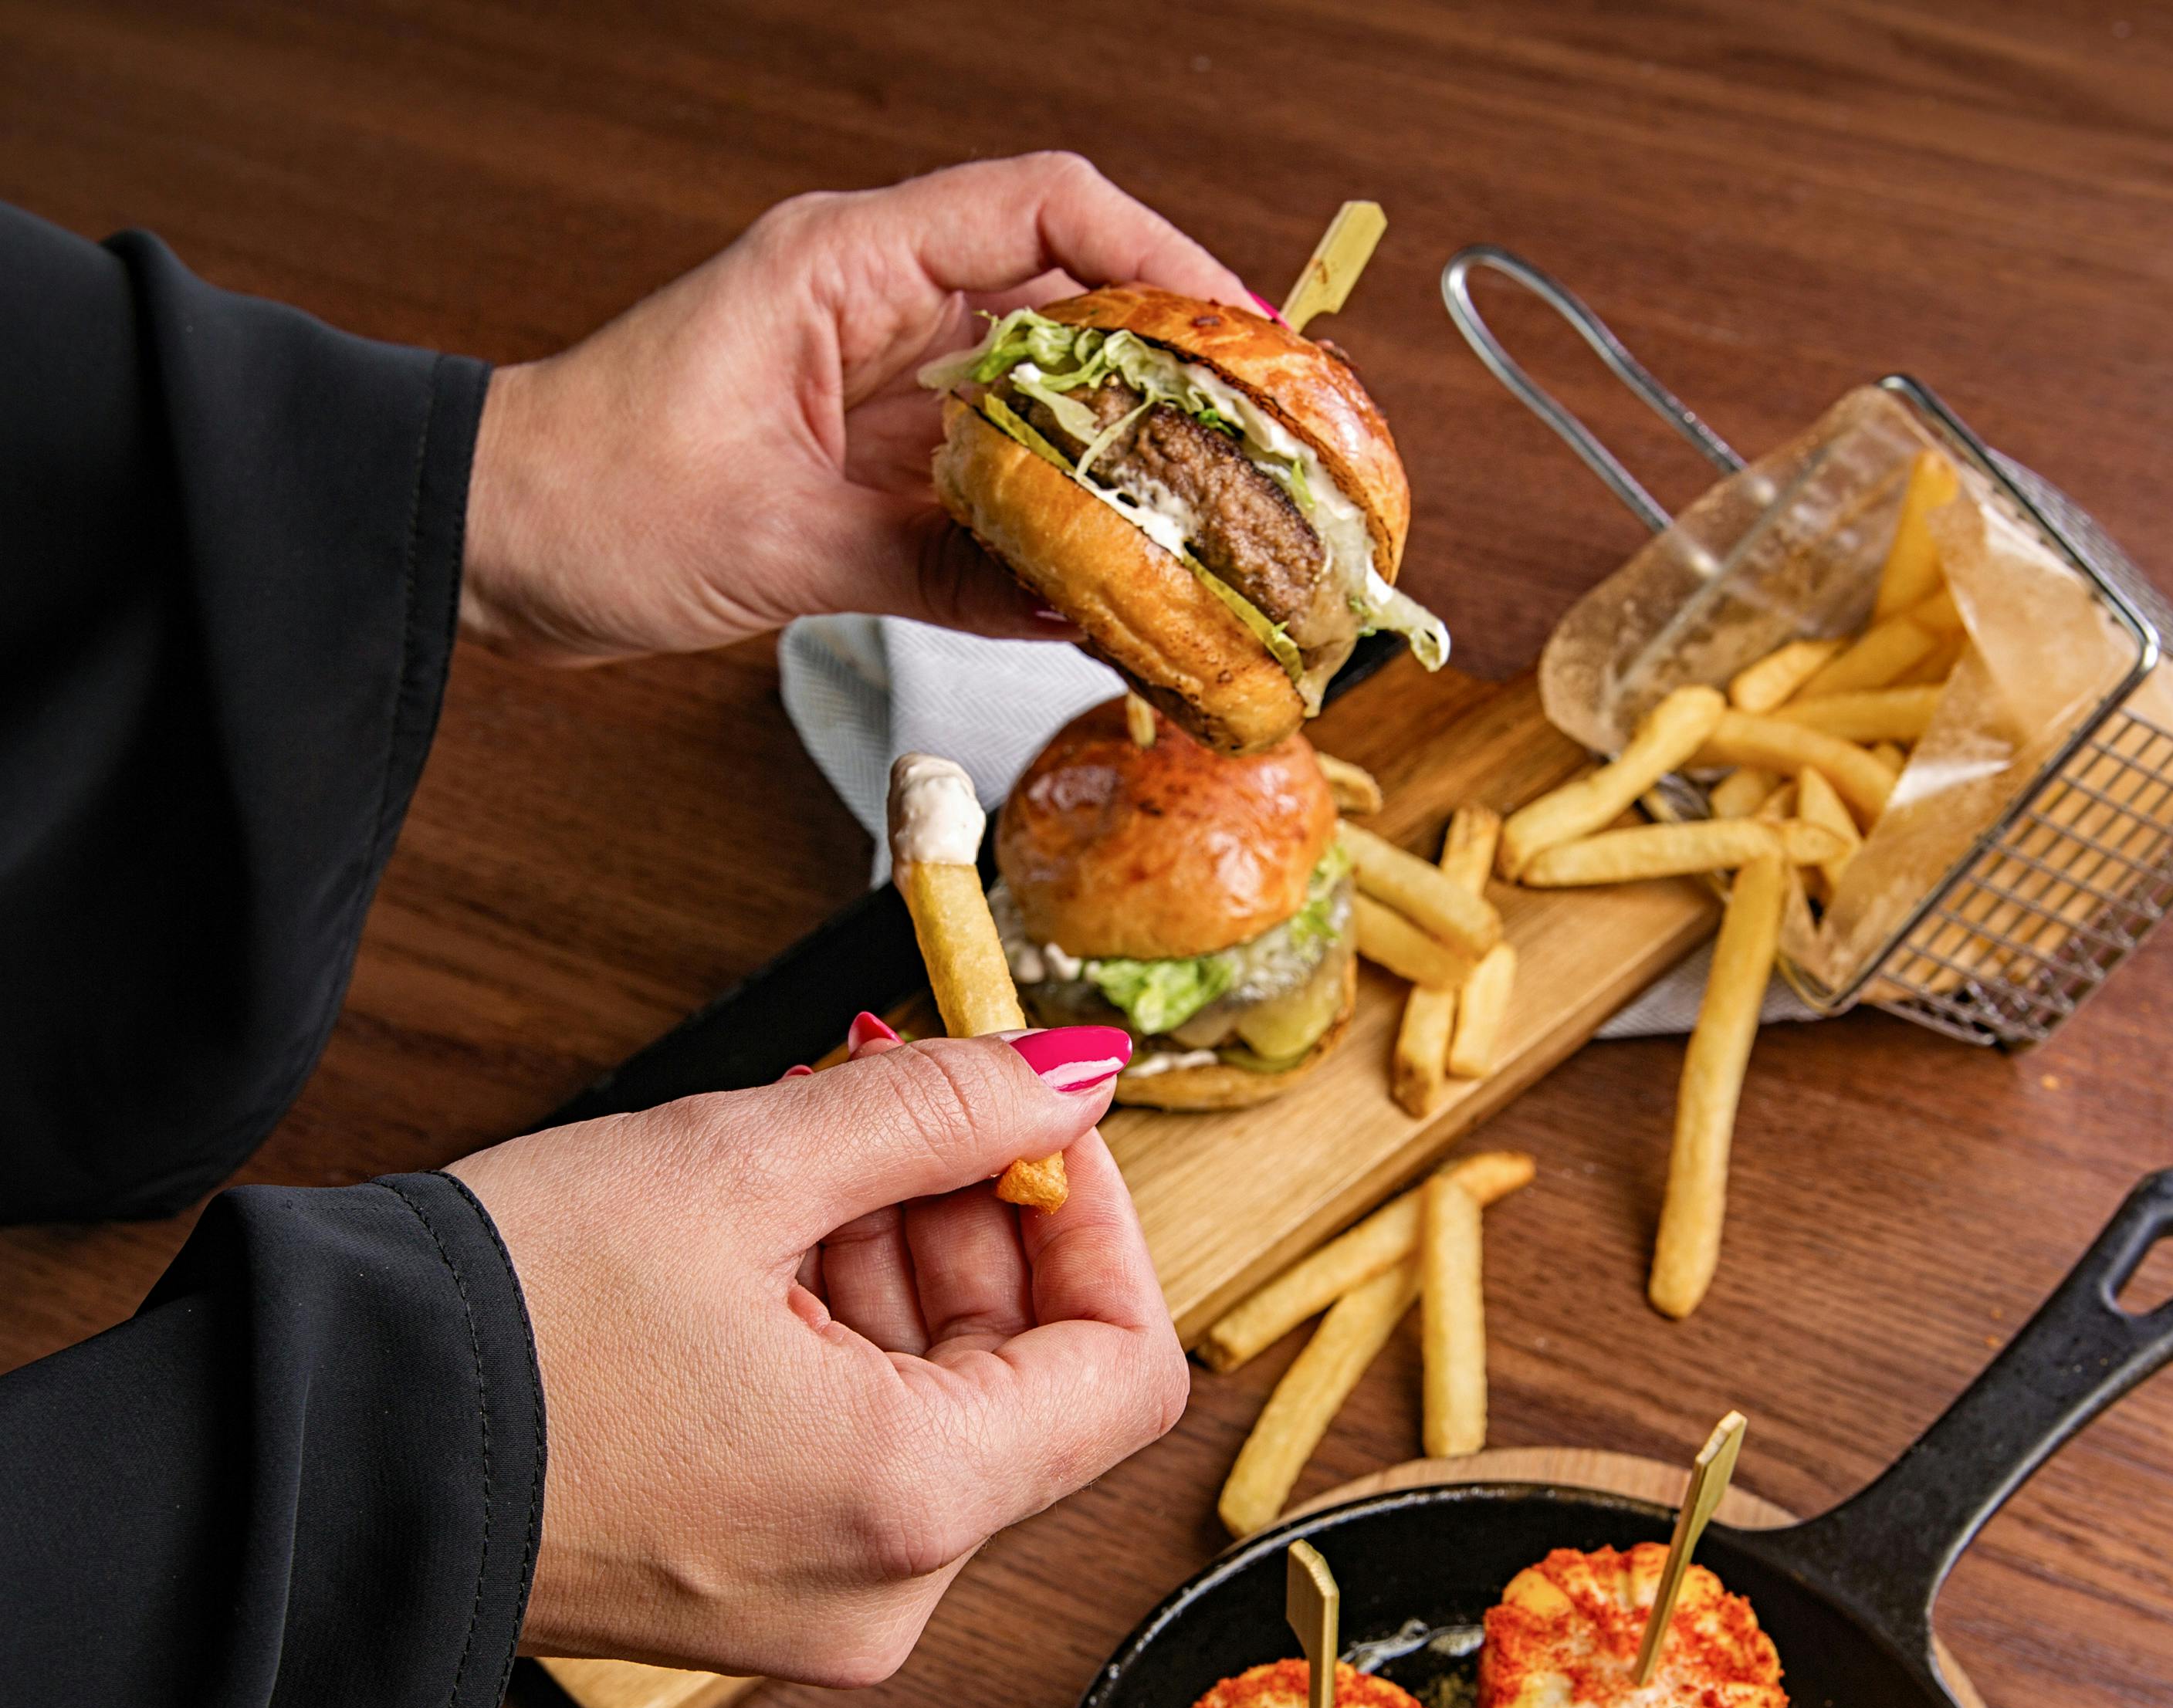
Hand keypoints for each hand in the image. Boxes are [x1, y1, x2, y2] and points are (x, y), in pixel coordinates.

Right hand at [448, 1032, 1185, 1682]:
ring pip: (944, 1403)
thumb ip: (940, 1109)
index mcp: (908, 1502)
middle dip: (973, 1223)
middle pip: (1031, 1379)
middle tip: (884, 1107)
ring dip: (898, 1265)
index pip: (1126, 1366)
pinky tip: (751, 1248)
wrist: (310, 1459)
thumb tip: (1075, 1076)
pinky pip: (861, 1446)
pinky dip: (837, 1336)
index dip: (1099, 1221)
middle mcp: (888, 1591)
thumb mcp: (738, 1165)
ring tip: (789, 1168)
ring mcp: (822, 1606)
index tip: (1037, 1128)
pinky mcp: (757, 1590)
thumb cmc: (487, 1329)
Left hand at [459, 152, 1255, 662]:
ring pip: (1033, 398)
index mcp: (846, 268)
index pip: (1043, 211)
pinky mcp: (861, 462)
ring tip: (1202, 516)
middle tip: (1255, 440)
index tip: (1243, 330)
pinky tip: (1101, 579)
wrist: (489, 543)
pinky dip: (1043, 527)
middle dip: (1166, 366)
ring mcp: (871, 387)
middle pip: (1062, 302)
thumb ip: (939, 569)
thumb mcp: (780, 540)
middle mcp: (871, 310)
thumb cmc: (588, 497)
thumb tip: (1075, 604)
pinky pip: (985, 482)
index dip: (1160, 254)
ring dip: (1114, 455)